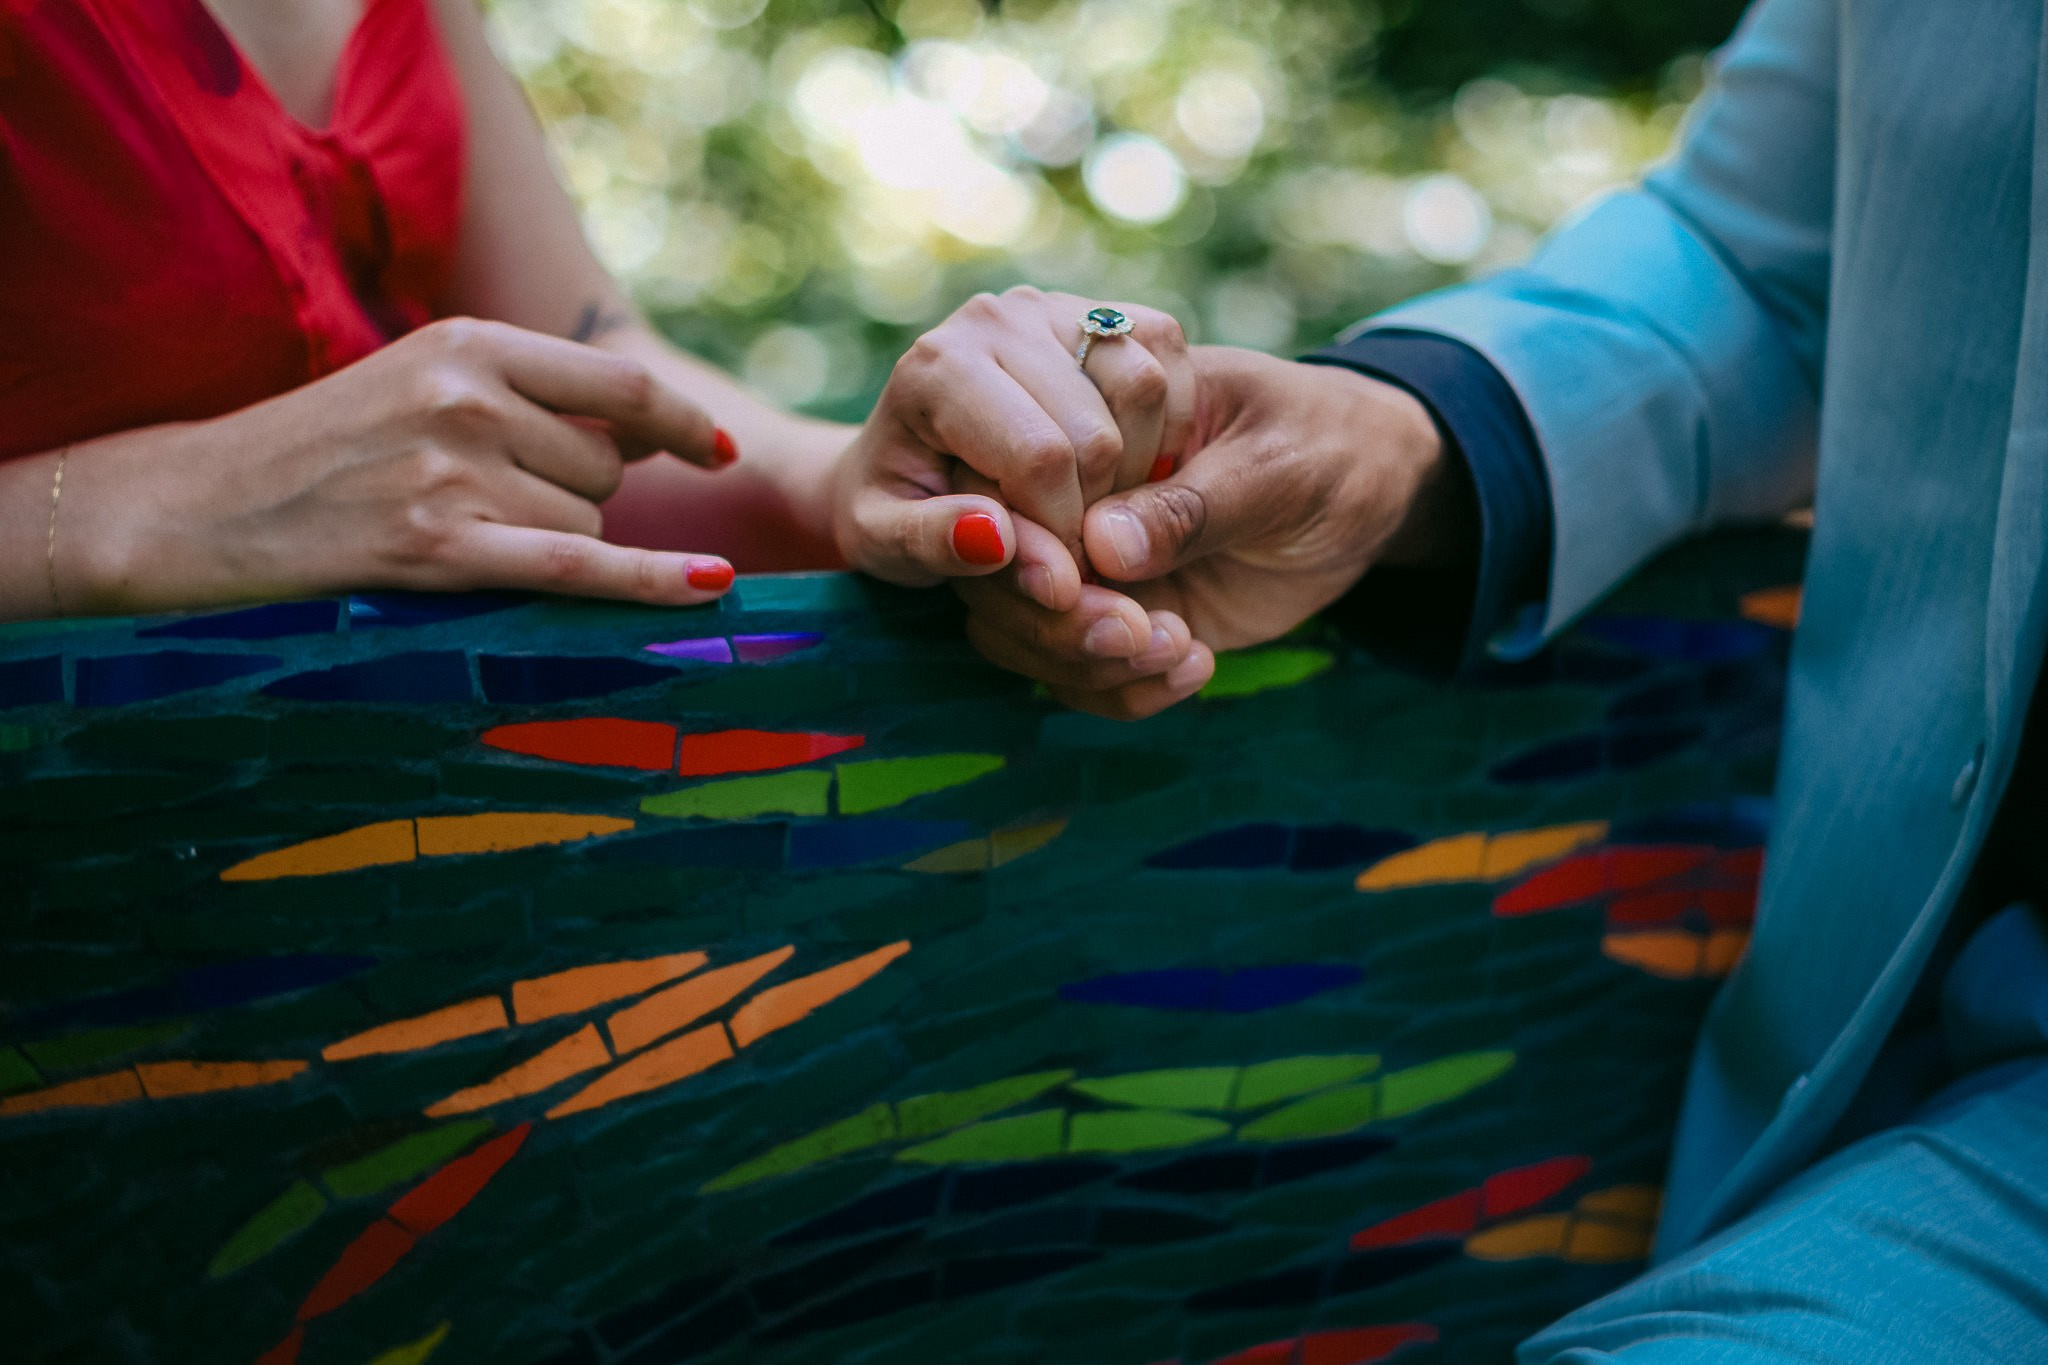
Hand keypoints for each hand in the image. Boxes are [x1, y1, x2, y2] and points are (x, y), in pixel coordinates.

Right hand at [59, 318, 739, 612]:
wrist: (196, 505)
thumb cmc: (323, 449)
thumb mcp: (420, 383)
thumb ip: (529, 395)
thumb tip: (655, 433)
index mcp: (470, 344)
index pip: (618, 386)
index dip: (679, 424)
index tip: (718, 451)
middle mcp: (470, 398)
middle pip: (605, 470)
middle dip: (569, 494)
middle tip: (476, 499)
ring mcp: (454, 472)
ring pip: (585, 524)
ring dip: (544, 539)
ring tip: (449, 526)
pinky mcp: (437, 547)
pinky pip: (577, 567)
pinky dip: (650, 582)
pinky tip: (712, 585)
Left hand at [829, 287, 1191, 592]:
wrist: (908, 453)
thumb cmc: (894, 505)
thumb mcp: (885, 542)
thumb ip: (932, 545)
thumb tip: (997, 538)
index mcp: (938, 367)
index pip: (1039, 457)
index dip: (1061, 532)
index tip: (1050, 572)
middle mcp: (998, 318)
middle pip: (1094, 432)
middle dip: (1095, 513)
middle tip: (1069, 546)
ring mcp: (1058, 307)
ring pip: (1143, 392)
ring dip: (1136, 471)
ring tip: (1090, 507)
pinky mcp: (1108, 312)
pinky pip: (1171, 369)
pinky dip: (1167, 434)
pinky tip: (1123, 472)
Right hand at [955, 346, 1472, 718]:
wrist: (1374, 493)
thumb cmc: (1331, 446)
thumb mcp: (1280, 465)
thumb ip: (1194, 504)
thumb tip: (1103, 543)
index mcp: (1095, 403)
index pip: (1009, 468)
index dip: (1023, 532)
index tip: (1073, 579)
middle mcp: (1069, 482)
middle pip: (994, 561)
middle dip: (1051, 616)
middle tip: (1137, 633)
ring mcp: (1083, 552)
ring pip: (1015, 627)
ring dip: (1086, 662)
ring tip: (1182, 649)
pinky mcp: (1109, 611)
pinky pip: (1072, 672)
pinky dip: (1122, 690)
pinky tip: (1197, 666)